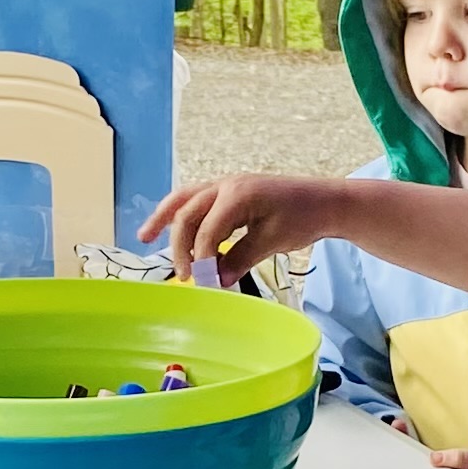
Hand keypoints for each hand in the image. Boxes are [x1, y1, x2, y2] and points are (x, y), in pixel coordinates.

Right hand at [141, 170, 339, 282]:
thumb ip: (241, 259)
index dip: (202, 259)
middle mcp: (225, 185)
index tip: (204, 283)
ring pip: (184, 199)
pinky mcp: (227, 192)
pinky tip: (168, 227)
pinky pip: (195, 200)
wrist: (324, 200)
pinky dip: (179, 214)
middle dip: (180, 246)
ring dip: (164, 219)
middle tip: (184, 276)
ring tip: (143, 237)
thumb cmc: (303, 218)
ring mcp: (225, 185)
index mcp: (238, 195)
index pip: (207, 230)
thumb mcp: (273, 240)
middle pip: (187, 213)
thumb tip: (215, 281)